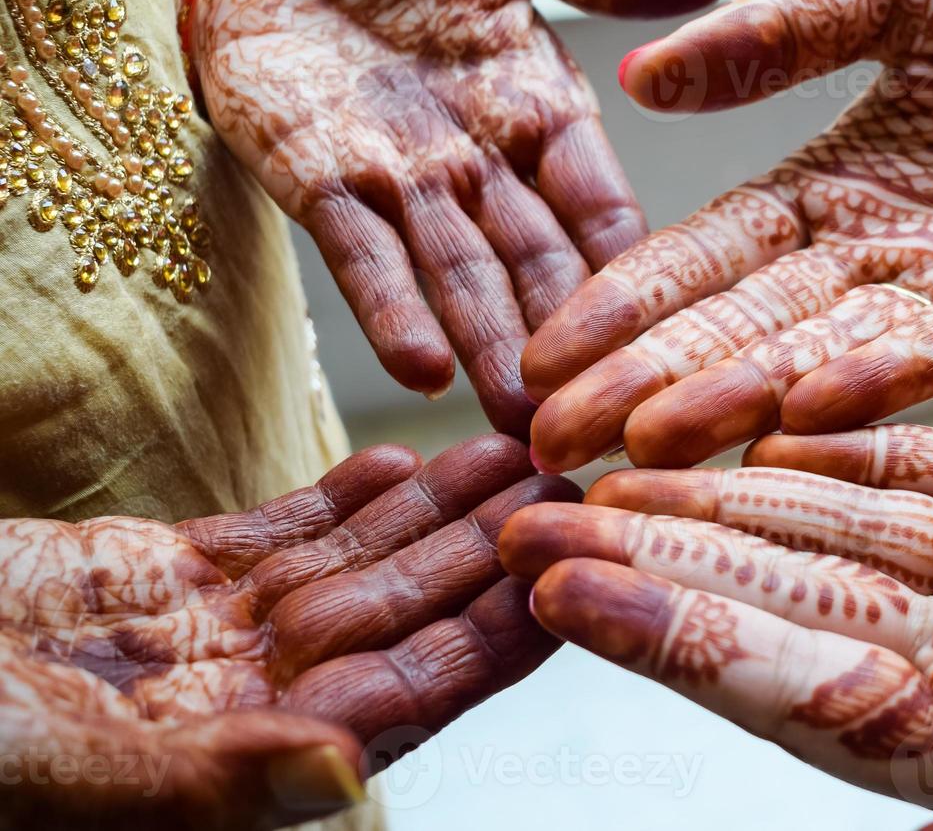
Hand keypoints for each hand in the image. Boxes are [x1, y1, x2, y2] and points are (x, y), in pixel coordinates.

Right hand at [0, 436, 577, 829]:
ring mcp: (206, 637)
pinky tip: (409, 455)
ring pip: (353, 566)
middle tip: (572, 486)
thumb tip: (343, 781)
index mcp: (242, 765)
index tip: (571, 578)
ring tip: (515, 451)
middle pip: (401, 618)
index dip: (494, 639)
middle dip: (488, 554)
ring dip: (437, 511)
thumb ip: (203, 783)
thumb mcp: (57, 771)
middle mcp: (245, 702)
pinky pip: (278, 534)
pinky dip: (342, 496)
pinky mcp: (161, 577)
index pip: (407, 696)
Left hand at [193, 0, 728, 435]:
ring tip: (527, 421)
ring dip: (493, 351)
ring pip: (461, 281)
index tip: (680, 334)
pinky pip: (363, 258)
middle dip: (573, 343)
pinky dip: (394, 314)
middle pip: (540, 267)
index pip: (604, 204)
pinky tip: (424, 372)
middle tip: (611, 418)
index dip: (635, 267)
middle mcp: (486, 168)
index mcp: (544, 115)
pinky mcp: (323, 188)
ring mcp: (407, 187)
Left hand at [501, 425, 932, 828]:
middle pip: (782, 604)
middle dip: (654, 556)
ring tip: (608, 449)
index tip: (559, 581)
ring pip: (835, 528)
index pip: (794, 689)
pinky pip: (932, 466)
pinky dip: (844, 436)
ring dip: (724, 488)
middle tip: (526, 507)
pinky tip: (757, 405)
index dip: (673, 639)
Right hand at [520, 0, 932, 470]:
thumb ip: (774, 39)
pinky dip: (879, 378)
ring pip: (823, 355)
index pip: (703, 259)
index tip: (544, 354)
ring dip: (739, 400)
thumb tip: (642, 72)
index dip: (623, 306)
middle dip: (648, 382)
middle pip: (741, 327)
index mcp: (825, 190)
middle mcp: (872, 259)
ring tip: (650, 441)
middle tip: (557, 439)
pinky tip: (806, 406)